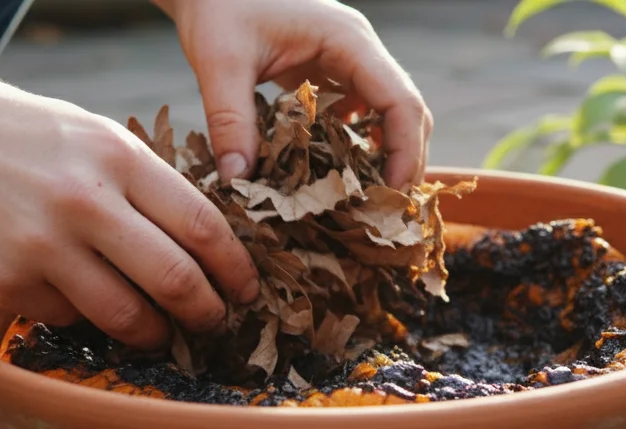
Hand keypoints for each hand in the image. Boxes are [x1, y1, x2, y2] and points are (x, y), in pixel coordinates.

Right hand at [0, 75, 258, 348]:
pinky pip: (68, 317)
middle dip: (207, 314)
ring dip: (153, 334)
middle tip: (214, 324)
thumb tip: (204, 242)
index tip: (246, 290)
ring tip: (160, 332)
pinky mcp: (5, 280)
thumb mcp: (90, 136)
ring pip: (126, 316)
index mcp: (118, 158)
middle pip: (176, 281)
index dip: (234, 269)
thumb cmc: (14, 135)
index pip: (202, 227)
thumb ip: (144, 183)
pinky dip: (83, 317)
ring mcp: (42, 245)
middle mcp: (86, 202)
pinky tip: (79, 298)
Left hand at [158, 0, 432, 189]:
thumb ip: (229, 120)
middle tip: (384, 212)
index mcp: (348, 40)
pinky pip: (363, 112)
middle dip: (405, 162)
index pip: (401, 101)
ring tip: (366, 201)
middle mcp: (360, 49)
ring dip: (386, 156)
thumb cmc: (217, 6)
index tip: (389, 197)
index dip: (405, 152)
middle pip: (408, 111)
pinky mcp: (333, 71)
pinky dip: (359, 146)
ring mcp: (350, 59)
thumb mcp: (218, 63)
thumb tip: (238, 180)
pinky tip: (338, 176)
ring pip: (391, 113)